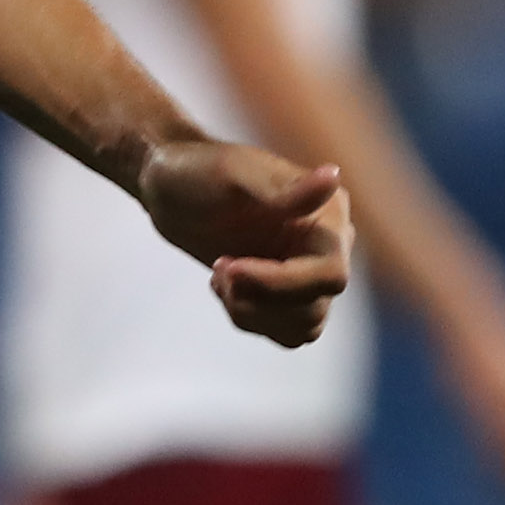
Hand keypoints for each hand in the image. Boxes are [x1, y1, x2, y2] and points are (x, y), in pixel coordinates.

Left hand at [135, 138, 350, 348]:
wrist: (170, 187)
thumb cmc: (197, 172)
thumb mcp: (234, 177)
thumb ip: (287, 192)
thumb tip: (333, 176)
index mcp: (328, 211)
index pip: (330, 273)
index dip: (282, 283)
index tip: (230, 267)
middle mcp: (330, 244)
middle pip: (315, 306)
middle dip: (260, 298)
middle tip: (218, 269)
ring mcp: (309, 271)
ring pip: (303, 326)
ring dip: (252, 312)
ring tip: (218, 276)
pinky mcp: (288, 293)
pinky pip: (286, 332)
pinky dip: (250, 318)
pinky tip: (224, 286)